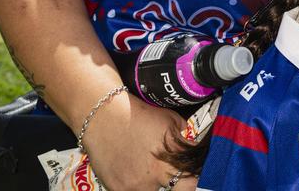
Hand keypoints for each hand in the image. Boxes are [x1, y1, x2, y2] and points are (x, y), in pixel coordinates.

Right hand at [82, 93, 196, 190]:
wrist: (105, 116)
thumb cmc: (141, 116)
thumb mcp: (172, 122)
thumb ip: (184, 142)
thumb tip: (192, 150)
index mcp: (171, 162)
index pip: (192, 185)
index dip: (193, 181)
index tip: (192, 176)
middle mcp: (155, 178)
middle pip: (173, 189)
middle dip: (172, 179)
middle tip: (164, 168)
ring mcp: (135, 186)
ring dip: (152, 182)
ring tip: (143, 164)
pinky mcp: (117, 189)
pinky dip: (133, 183)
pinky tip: (129, 167)